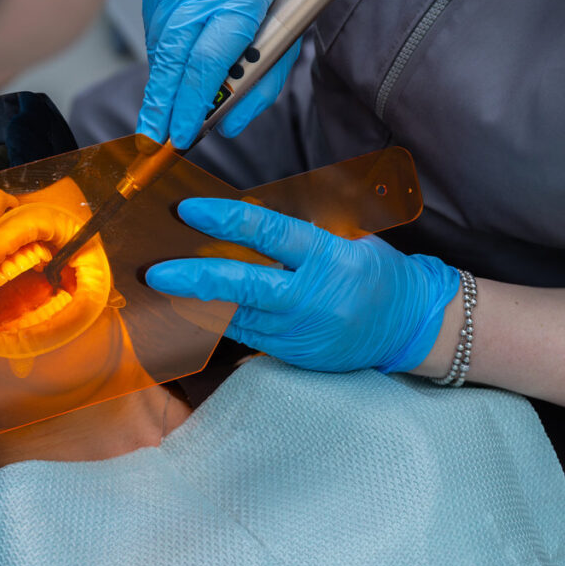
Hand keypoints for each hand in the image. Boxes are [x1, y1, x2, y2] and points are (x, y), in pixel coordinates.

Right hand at [138, 0, 299, 147]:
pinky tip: (179, 55)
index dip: (189, 105)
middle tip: (152, 138)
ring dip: (165, 82)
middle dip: (161, 105)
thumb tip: (229, 125)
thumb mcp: (286, 30)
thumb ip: (262, 84)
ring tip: (172, 100)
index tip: (180, 134)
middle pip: (172, 61)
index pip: (206, 63)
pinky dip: (165, 55)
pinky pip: (154, 33)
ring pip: (160, 50)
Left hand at [145, 198, 459, 372]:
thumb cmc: (374, 271)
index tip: (188, 211)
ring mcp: (302, 331)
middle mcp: (312, 296)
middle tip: (156, 272)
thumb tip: (243, 218)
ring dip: (197, 302)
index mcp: (328, 256)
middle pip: (243, 284)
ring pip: (237, 316)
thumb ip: (299, 232)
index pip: (268, 232)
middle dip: (194, 277)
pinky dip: (218, 322)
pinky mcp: (295, 354)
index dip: (225, 219)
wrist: (409, 325)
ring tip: (164, 289)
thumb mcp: (347, 239)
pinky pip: (247, 337)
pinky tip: (193, 310)